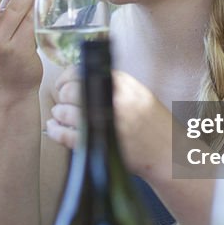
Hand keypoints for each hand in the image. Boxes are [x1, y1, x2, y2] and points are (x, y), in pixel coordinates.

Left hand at [47, 68, 170, 177]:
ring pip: (65, 113)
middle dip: (62, 96)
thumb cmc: (152, 123)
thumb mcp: (137, 93)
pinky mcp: (98, 144)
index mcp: (121, 84)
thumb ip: (112, 83)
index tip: (63, 85)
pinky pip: (66, 135)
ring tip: (59, 115)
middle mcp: (112, 100)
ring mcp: (104, 123)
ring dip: (58, 114)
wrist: (168, 152)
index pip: (81, 72)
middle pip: (69, 92)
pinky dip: (56, 131)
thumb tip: (78, 78)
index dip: (66, 78)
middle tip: (62, 102)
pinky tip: (54, 128)